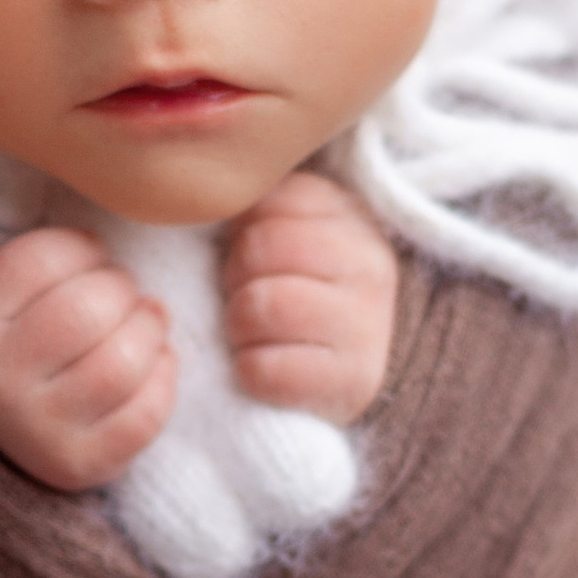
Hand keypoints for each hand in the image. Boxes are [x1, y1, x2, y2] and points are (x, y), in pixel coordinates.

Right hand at [0, 226, 176, 489]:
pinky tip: (152, 361)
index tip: (92, 257)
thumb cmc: (5, 335)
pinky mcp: (78, 464)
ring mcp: (35, 429)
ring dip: (149, 328)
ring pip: (124, 362)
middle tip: (121, 291)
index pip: (43, 259)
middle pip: (89, 309)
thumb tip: (105, 248)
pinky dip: (163, 376)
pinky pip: (146, 413)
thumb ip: (35, 257)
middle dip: (121, 287)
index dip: (84, 249)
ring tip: (145, 320)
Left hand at [223, 170, 397, 422]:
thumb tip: (209, 196)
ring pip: (257, 307)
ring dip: (238, 326)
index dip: (242, 230)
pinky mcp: (351, 381)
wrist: (357, 370)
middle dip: (234, 277)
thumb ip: (266, 207)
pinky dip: (249, 371)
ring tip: (254, 332)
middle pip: (259, 249)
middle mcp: (368, 266)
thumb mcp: (300, 233)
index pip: (270, 200)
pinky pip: (262, 369)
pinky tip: (267, 365)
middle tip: (248, 296)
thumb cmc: (309, 292)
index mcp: (353, 217)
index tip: (255, 256)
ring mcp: (366, 325)